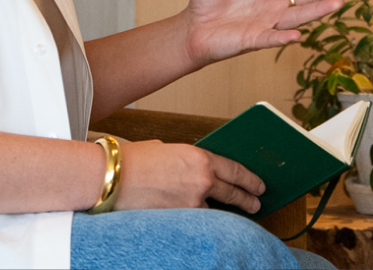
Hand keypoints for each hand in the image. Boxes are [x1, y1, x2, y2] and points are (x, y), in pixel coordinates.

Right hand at [115, 140, 264, 212]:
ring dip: (224, 213)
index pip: (235, 169)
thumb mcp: (168, 150)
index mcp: (200, 156)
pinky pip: (198, 221)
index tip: (259, 185)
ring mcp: (192, 201)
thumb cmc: (133, 160)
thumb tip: (196, 172)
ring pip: (216, 210)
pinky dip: (202, 221)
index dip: (250, 179)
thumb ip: (187, 161)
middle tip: (255, 203)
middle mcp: (201, 179)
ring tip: (233, 217)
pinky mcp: (180, 218)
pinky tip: (205, 223)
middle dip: (247, 199)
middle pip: (233, 192)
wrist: (113, 177)